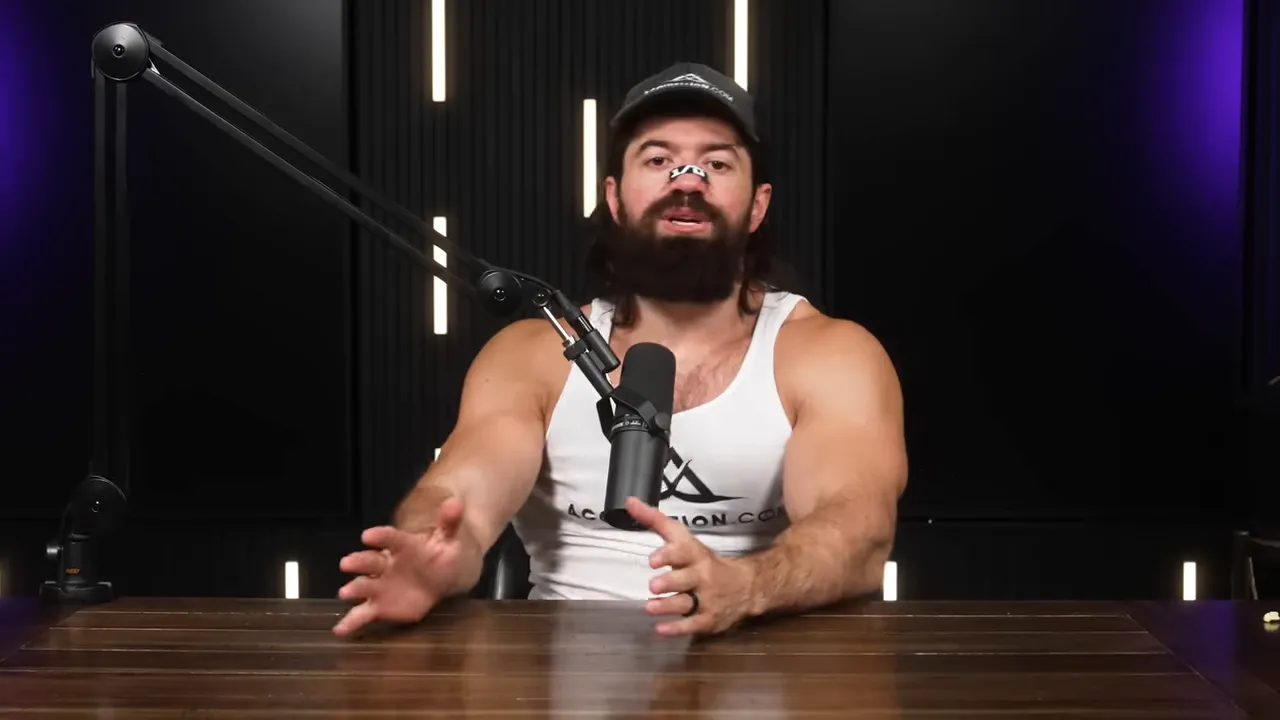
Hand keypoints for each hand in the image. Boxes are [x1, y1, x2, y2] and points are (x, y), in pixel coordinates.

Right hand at [333, 497, 469, 636]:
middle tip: (346, 563)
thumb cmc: (439, 553)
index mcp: (401, 545)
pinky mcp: (379, 606)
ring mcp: (379, 585)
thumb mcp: (448, 537)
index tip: (367, 535)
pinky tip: (339, 630)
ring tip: (345, 593)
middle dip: (358, 562)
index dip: (379, 536)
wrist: (440, 577)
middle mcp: (384, 564)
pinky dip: (350, 622)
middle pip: (370, 561)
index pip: (389, 538)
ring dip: (354, 589)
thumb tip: (455, 503)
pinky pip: (362, 614)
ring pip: (363, 586)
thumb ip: (449, 522)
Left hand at [624, 496, 757, 636]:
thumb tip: (628, 501)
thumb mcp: (683, 538)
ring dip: (667, 606)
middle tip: (652, 586)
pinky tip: (661, 630)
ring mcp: (707, 599)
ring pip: (686, 603)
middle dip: (669, 583)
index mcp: (695, 555)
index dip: (669, 555)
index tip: (653, 559)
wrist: (745, 585)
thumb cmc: (703, 560)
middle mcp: (702, 576)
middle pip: (684, 579)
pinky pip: (693, 625)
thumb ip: (655, 521)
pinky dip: (677, 629)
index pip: (683, 552)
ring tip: (649, 607)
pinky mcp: (709, 619)